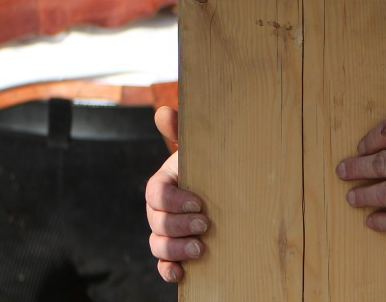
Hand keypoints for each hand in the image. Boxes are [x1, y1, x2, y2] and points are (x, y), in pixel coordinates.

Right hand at [145, 107, 209, 282]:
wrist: (229, 190)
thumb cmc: (213, 168)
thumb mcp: (201, 150)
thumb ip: (182, 132)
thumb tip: (164, 111)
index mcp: (165, 183)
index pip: (156, 193)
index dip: (174, 200)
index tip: (199, 203)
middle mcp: (161, 209)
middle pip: (156, 221)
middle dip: (179, 226)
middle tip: (206, 225)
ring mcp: (167, 231)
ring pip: (157, 244)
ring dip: (175, 249)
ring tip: (201, 249)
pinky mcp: (175, 251)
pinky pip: (162, 264)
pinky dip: (169, 270)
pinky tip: (182, 274)